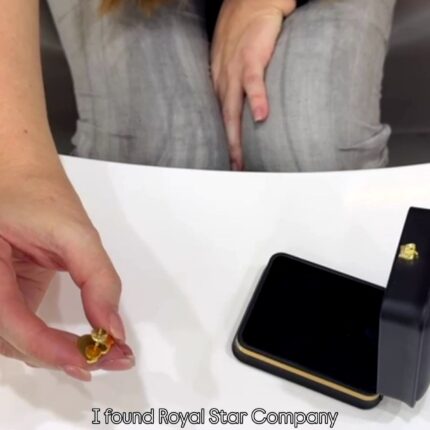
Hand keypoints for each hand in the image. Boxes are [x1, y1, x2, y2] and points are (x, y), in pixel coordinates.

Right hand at [0, 161, 133, 379]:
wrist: (26, 184)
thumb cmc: (45, 201)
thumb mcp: (78, 235)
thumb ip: (97, 279)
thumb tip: (112, 330)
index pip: (7, 319)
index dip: (47, 347)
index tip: (90, 361)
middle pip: (8, 340)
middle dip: (58, 356)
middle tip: (111, 359)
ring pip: (12, 342)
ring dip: (55, 354)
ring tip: (103, 356)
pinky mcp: (3, 297)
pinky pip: (19, 330)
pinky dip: (49, 342)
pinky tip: (80, 345)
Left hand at [211, 0, 295, 169]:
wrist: (251, 1)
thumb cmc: (244, 32)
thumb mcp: (233, 62)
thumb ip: (236, 84)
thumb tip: (244, 107)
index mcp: (220, 84)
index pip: (219, 119)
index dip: (223, 142)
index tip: (228, 163)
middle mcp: (223, 81)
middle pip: (224, 120)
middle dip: (228, 147)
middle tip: (233, 170)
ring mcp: (234, 71)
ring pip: (232, 109)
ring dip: (236, 135)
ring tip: (239, 158)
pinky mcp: (251, 57)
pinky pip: (253, 82)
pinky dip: (257, 99)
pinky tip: (261, 117)